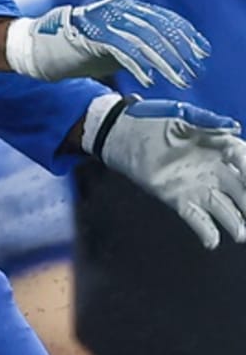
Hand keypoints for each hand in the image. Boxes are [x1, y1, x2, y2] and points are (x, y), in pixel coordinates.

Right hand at [4, 0, 209, 88]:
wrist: (40, 48)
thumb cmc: (81, 49)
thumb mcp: (117, 45)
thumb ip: (140, 45)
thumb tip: (173, 57)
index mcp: (124, 6)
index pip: (163, 17)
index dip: (186, 34)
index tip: (202, 52)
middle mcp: (114, 8)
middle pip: (157, 28)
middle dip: (179, 51)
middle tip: (193, 71)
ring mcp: (101, 20)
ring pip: (143, 39)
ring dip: (165, 61)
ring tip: (178, 79)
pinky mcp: (89, 35)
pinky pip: (120, 49)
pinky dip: (138, 65)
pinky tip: (149, 79)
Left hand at [86, 95, 245, 248]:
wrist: (122, 132)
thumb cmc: (151, 117)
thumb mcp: (180, 114)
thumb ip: (207, 120)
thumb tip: (235, 126)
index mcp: (218, 146)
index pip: (243, 159)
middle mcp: (213, 170)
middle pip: (241, 191)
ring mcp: (197, 187)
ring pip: (225, 209)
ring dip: (235, 223)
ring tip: (241, 234)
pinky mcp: (179, 199)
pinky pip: (198, 219)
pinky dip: (206, 232)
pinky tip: (212, 241)